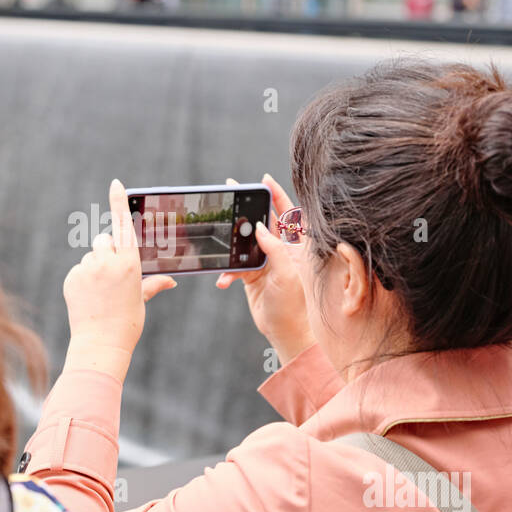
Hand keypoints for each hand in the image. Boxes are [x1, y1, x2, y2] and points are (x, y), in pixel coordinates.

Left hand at [62, 179, 176, 380]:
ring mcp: (86, 269)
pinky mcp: (71, 278)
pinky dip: (83, 279)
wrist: (100, 344)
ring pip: (90, 256)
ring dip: (95, 266)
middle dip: (107, 251)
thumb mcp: (141, 301)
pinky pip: (78, 270)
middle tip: (112, 274)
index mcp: (129, 263)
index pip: (123, 225)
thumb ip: (153, 285)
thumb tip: (171, 281)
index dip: (119, 202)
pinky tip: (89, 298)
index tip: (115, 182)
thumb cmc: (127, 323)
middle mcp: (107, 262)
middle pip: (103, 240)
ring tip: (101, 292)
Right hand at [216, 173, 314, 365]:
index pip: (287, 215)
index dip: (277, 196)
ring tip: (217, 240)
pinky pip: (235, 267)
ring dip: (230, 247)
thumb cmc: (293, 305)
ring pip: (244, 245)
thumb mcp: (286, 275)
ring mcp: (265, 262)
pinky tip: (223, 282)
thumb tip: (258, 227)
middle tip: (231, 194)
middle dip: (246, 210)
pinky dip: (227, 273)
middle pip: (262, 223)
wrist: (285, 332)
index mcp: (294, 247)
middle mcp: (280, 251)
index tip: (264, 180)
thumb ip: (274, 249)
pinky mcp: (251, 276)